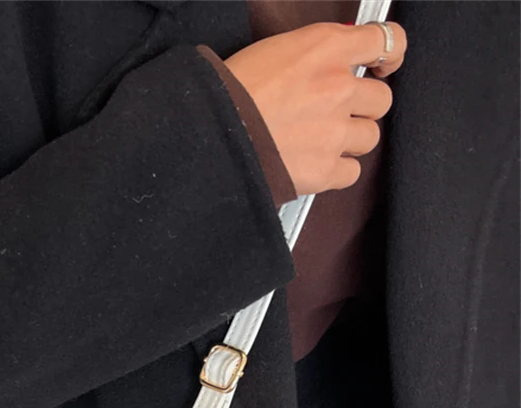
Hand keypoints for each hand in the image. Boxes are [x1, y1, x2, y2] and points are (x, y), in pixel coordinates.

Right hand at [219, 22, 406, 194]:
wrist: (212, 136)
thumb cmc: (229, 94)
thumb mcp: (274, 50)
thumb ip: (313, 54)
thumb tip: (335, 59)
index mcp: (326, 49)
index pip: (386, 41)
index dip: (388, 55)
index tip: (381, 66)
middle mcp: (337, 88)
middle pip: (380, 100)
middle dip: (361, 108)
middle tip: (334, 114)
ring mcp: (334, 132)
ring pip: (368, 138)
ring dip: (349, 141)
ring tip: (318, 142)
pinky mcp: (324, 169)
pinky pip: (351, 172)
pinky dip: (336, 171)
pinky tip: (314, 164)